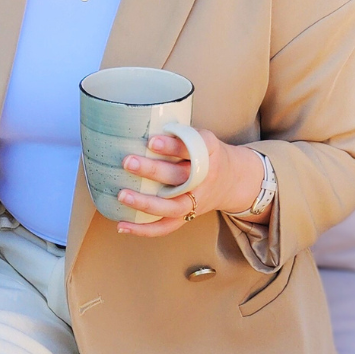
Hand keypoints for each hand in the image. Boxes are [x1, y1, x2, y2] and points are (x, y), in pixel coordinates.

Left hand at [115, 131, 269, 237]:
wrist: (233, 179)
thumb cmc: (205, 153)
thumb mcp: (200, 136)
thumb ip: (177, 133)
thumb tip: (134, 124)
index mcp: (209, 152)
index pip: (191, 149)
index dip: (171, 146)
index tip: (151, 141)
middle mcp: (204, 178)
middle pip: (179, 177)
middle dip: (152, 171)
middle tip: (128, 162)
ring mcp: (196, 200)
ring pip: (172, 207)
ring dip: (146, 203)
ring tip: (122, 195)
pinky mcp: (188, 216)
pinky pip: (166, 227)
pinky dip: (144, 229)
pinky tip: (122, 226)